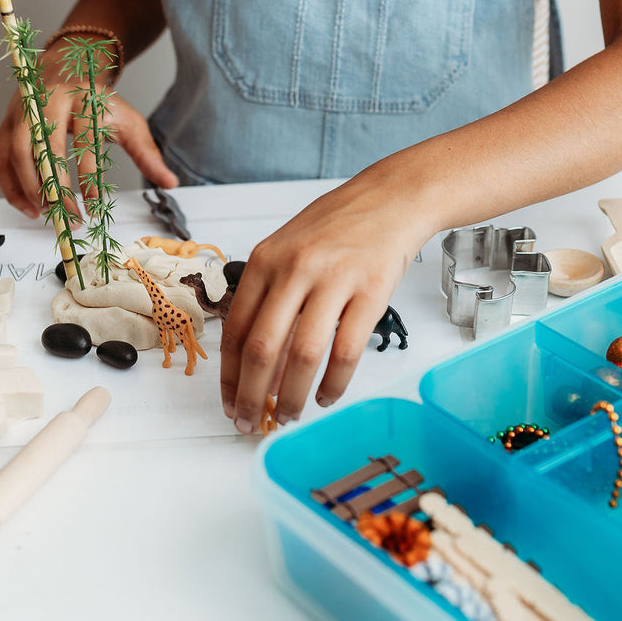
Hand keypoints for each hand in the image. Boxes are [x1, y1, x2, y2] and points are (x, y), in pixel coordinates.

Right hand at [0, 36, 177, 216]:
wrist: (67, 69)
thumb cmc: (98, 100)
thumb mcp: (128, 121)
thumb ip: (147, 153)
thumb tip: (170, 182)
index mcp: (82, 98)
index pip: (84, 140)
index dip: (89, 175)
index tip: (95, 204)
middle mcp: (48, 101)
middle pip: (45, 147)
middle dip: (55, 187)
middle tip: (68, 216)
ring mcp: (23, 111)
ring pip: (17, 153)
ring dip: (29, 189)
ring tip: (46, 214)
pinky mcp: (7, 123)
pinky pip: (0, 159)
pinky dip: (10, 186)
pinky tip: (28, 207)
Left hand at [220, 173, 434, 431]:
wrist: (392, 198)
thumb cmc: (339, 226)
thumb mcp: (290, 249)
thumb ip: (271, 298)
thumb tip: (259, 366)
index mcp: (265, 260)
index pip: (235, 329)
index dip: (229, 375)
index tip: (230, 402)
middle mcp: (294, 269)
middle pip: (261, 349)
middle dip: (252, 396)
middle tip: (251, 422)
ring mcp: (334, 280)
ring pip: (302, 356)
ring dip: (292, 396)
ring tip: (291, 414)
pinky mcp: (371, 291)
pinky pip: (346, 351)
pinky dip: (334, 384)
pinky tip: (327, 396)